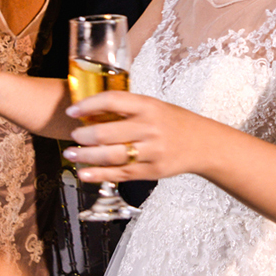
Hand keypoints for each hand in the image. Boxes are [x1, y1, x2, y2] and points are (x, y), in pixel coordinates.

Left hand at [64, 90, 210, 182]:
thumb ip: (129, 109)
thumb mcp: (155, 106)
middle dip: (84, 135)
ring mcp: (152, 151)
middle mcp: (150, 127)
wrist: (204, 144)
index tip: (72, 110)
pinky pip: (121, 174)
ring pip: (111, 156)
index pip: (113, 101)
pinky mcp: (152, 171)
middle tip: (72, 135)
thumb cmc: (174, 122)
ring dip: (86, 156)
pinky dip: (99, 175)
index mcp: (149, 106)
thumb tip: (92, 112)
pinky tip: (84, 174)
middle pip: (108, 132)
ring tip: (71, 154)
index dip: (89, 105)